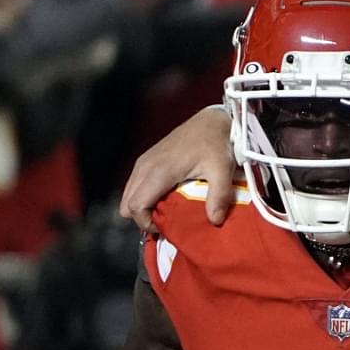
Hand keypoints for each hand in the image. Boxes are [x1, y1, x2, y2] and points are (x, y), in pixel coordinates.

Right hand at [119, 106, 234, 230]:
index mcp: (158, 172)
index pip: (135, 206)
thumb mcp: (222, 171)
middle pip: (127, 205)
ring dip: (144, 207)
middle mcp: (145, 167)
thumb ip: (219, 197)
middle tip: (167, 222)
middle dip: (143, 218)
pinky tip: (167, 197)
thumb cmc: (216, 143)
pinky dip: (145, 196)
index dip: (146, 223)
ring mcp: (144, 162)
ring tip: (168, 211)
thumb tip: (214, 221)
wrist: (212, 121)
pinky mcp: (147, 160)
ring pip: (129, 196)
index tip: (165, 228)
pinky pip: (135, 186)